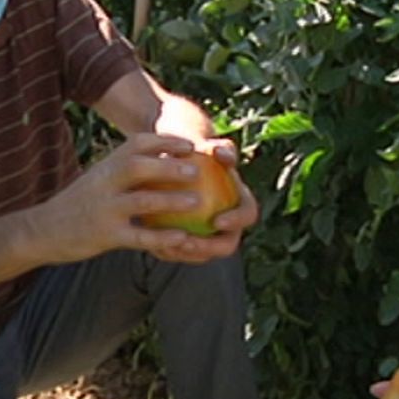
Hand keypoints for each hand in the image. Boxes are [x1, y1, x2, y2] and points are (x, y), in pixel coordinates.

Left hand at [141, 136, 260, 264]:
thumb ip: (218, 147)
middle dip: (209, 249)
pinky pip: (180, 251)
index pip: (247, 215)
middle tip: (187, 243)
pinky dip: (168, 250)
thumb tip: (220, 153)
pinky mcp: (186, 240)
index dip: (237, 221)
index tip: (217, 220)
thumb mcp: (204, 143)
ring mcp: (208, 235)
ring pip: (201, 254)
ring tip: (165, 246)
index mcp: (241, 202)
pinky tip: (151, 244)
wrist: (173, 158)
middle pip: (227, 245)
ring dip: (185, 254)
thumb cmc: (193, 148)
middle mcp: (229, 224)